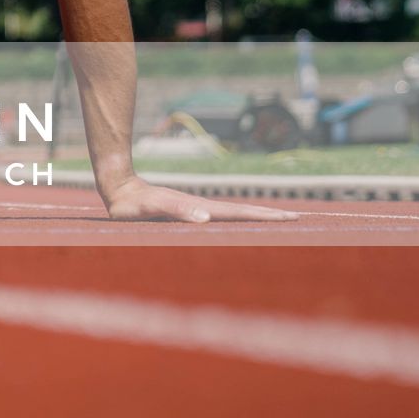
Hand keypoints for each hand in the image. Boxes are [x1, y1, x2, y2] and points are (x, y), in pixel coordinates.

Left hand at [102, 174, 296, 222]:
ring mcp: (198, 210)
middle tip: (298, 218)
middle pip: (243, 212)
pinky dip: (238, 221)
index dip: (264, 216)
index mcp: (200, 208)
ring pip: (234, 215)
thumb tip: (206, 217)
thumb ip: (176, 211)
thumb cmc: (132, 205)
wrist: (119, 190)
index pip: (239, 213)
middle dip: (270, 216)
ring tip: (279, 221)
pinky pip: (220, 219)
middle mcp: (203, 208)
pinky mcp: (190, 213)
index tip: (290, 217)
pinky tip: (242, 227)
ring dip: (257, 218)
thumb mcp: (152, 208)